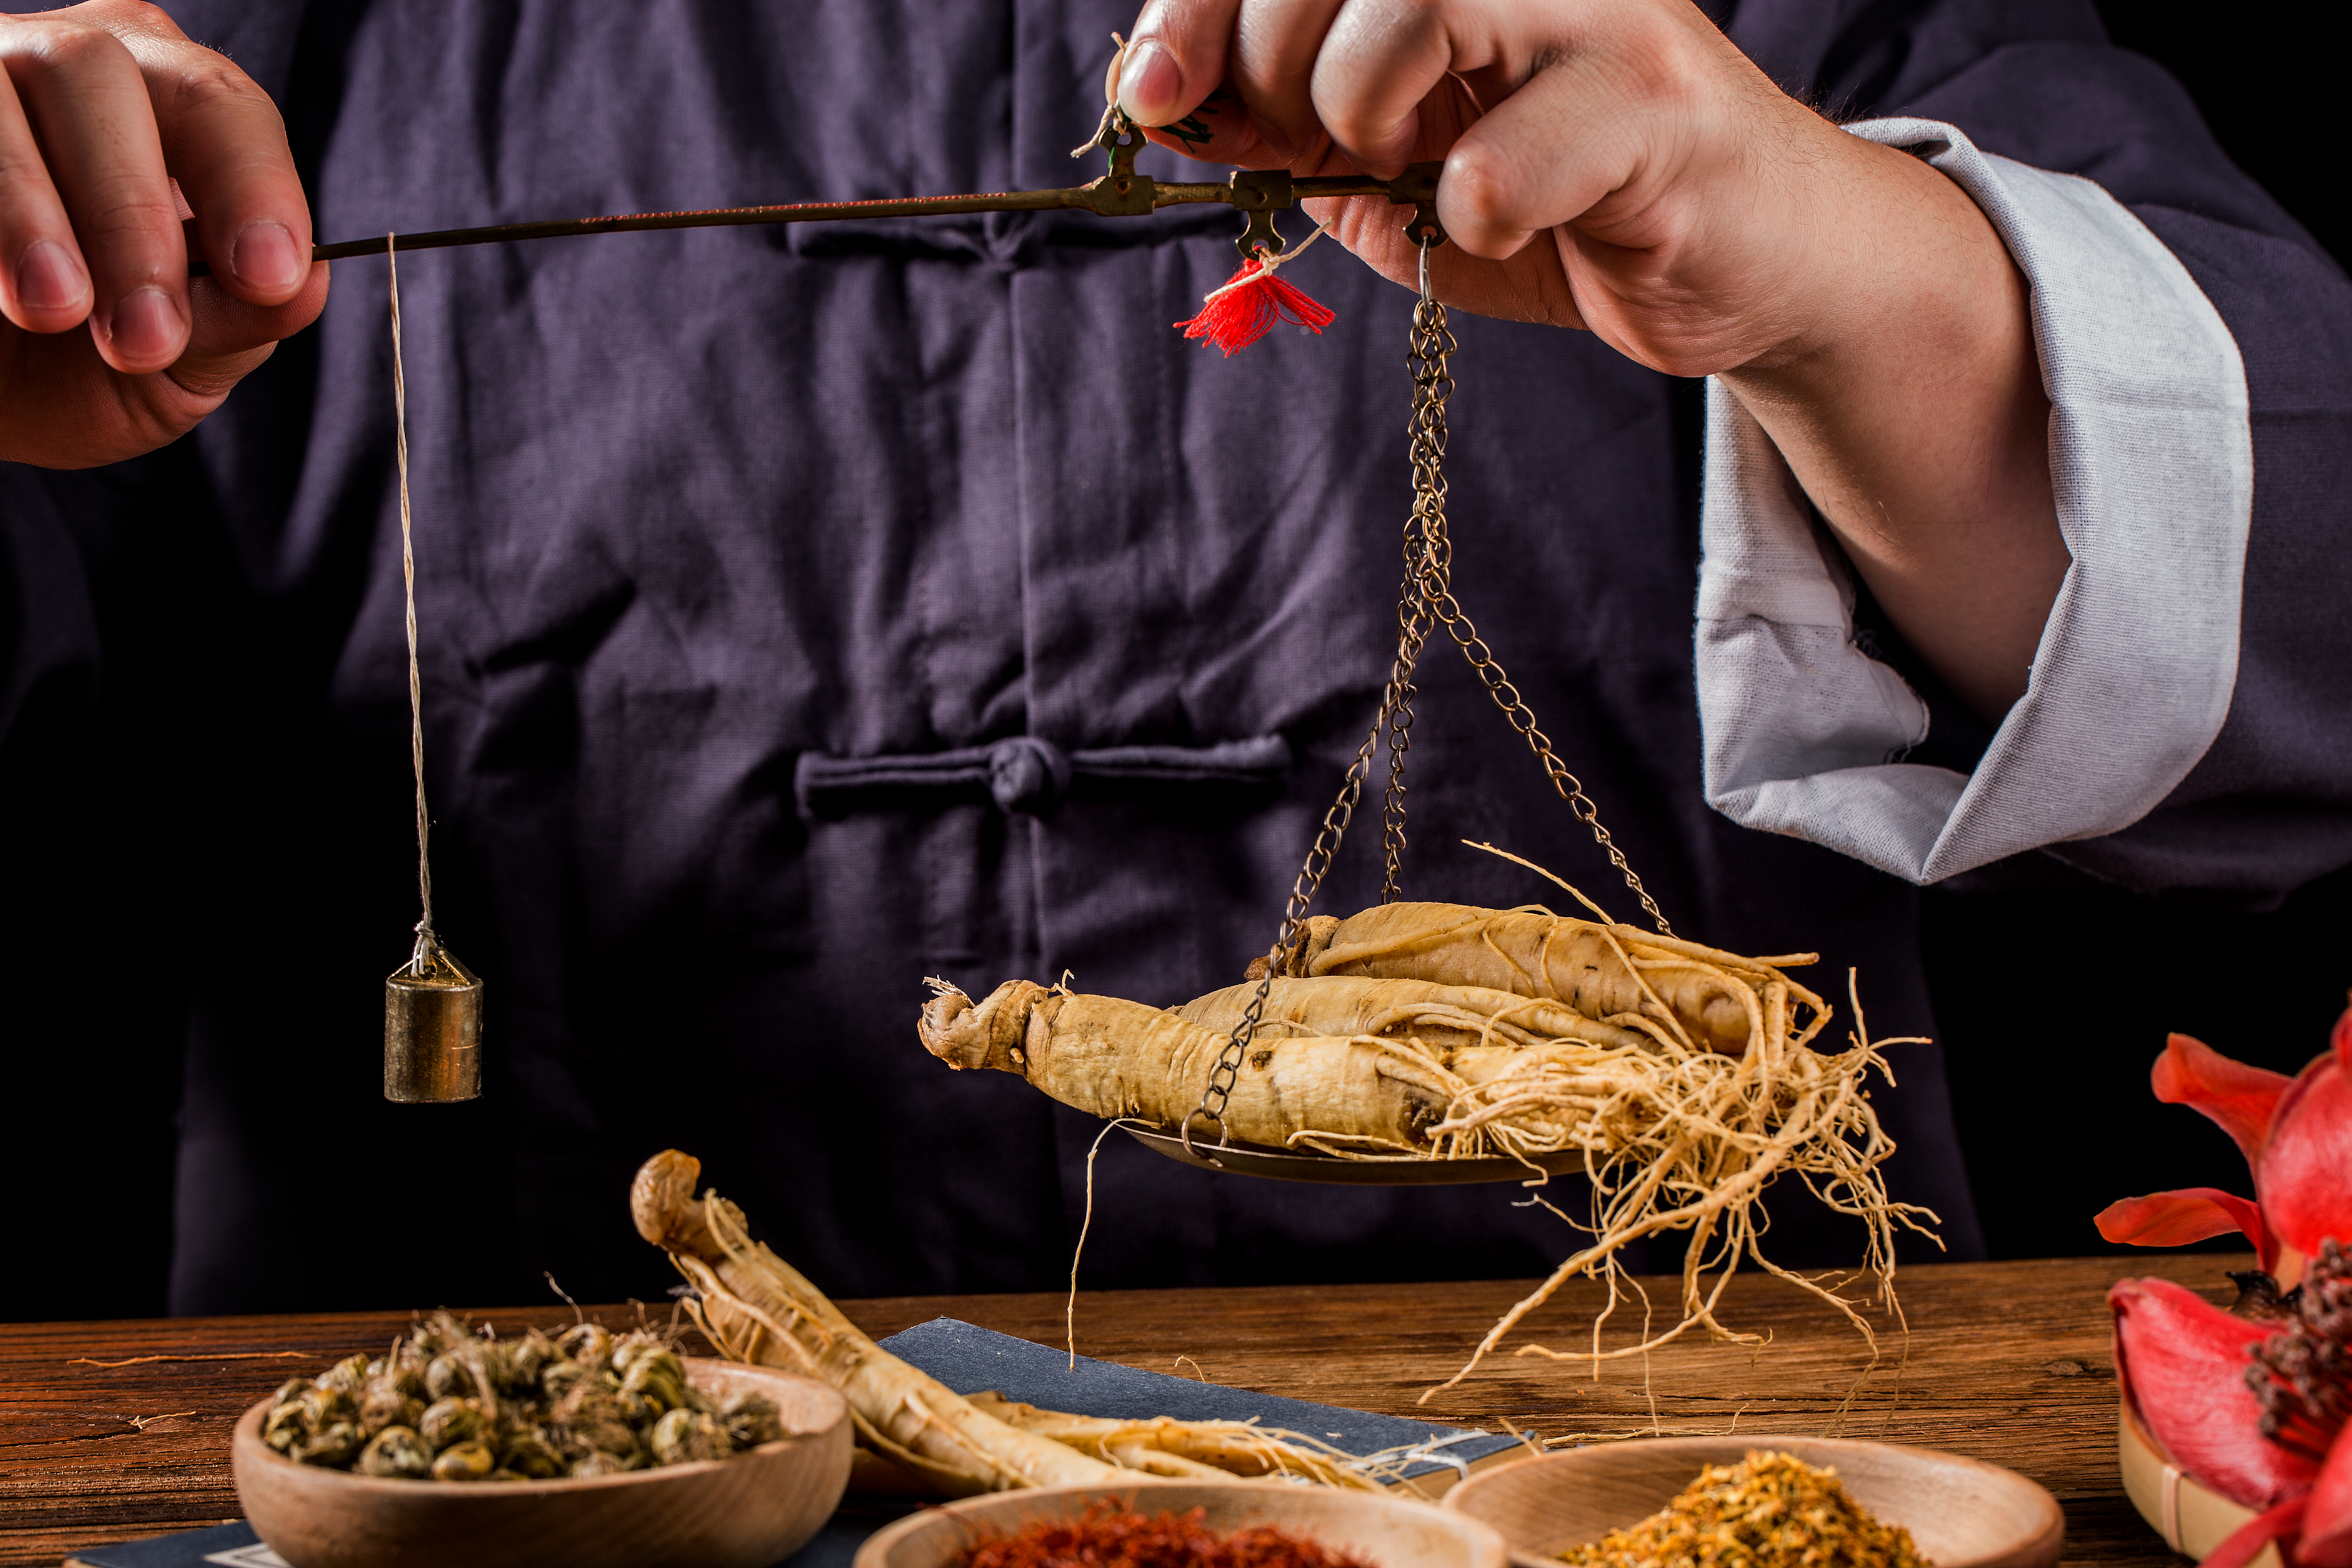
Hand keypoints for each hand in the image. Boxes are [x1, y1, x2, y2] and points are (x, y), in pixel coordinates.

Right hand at [1, 2, 327, 468]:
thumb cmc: (81, 366)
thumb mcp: (176, 361)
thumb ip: (237, 322)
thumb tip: (306, 285)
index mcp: (171, 108)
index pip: (225, 109)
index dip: (251, 186)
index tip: (267, 275)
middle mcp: (76, 65)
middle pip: (107, 77)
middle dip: (133, 214)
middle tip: (143, 334)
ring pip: (10, 94)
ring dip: (37, 212)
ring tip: (56, 311)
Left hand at [1118, 0, 2067, 720]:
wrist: (1746, 261)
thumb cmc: (1566, 204)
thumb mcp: (1398, 168)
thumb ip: (1295, 129)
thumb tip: (1173, 108)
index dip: (1195, 12)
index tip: (1156, 95)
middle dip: (1273, 77)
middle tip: (1322, 148)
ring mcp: (1597, 15)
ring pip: (1406, 13)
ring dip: (1367, 121)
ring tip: (1421, 173)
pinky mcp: (1654, 105)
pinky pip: (1498, 165)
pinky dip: (1473, 220)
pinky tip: (1512, 229)